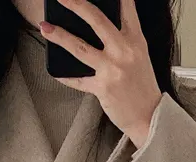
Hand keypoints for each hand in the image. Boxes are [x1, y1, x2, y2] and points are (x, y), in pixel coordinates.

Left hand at [40, 0, 162, 147]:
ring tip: (45, 28)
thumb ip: (126, 37)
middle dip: (77, 4)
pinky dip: (65, 76)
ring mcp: (112, 69)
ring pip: (80, 48)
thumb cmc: (143, 87)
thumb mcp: (140, 55)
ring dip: (60, 36)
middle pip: (97, 20)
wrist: (150, 117)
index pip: (126, 8)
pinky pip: (78, 79)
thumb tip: (101, 25)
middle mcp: (124, 51)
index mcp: (136, 40)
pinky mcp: (102, 87)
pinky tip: (55, 70)